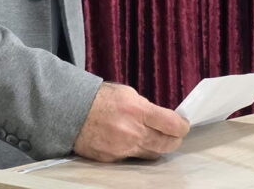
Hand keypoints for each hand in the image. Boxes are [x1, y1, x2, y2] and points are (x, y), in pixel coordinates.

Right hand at [72, 82, 189, 161]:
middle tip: (173, 134)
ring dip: (157, 146)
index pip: (173, 125)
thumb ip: (145, 107)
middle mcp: (133, 132)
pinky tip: (133, 141)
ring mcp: (123, 148)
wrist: (71, 111)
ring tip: (154, 137)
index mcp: (137, 110)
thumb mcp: (126, 93)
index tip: (182, 124)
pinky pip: (135, 158)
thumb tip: (161, 118)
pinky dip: (138, 151)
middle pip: (168, 144)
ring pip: (153, 154)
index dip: (182, 126)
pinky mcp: (114, 159)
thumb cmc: (98, 98)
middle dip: (174, 139)